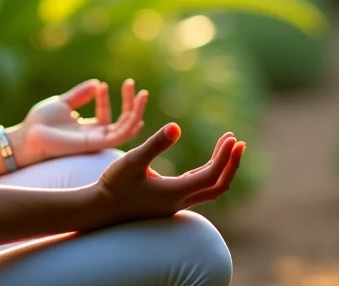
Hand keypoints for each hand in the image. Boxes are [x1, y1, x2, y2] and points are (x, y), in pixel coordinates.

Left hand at [14, 79, 148, 165]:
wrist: (28, 136)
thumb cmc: (40, 122)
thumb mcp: (62, 103)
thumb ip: (80, 95)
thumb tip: (97, 83)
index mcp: (86, 129)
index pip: (104, 115)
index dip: (104, 98)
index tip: (101, 85)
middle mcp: (93, 137)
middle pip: (120, 122)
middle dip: (129, 103)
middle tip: (131, 83)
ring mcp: (96, 141)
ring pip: (125, 129)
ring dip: (136, 111)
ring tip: (141, 93)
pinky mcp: (95, 144)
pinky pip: (119, 138)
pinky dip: (131, 127)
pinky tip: (137, 114)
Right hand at [96, 124, 244, 223]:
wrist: (100, 210)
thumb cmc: (113, 185)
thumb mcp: (132, 161)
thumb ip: (154, 145)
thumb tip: (176, 127)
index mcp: (174, 193)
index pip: (211, 175)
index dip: (225, 157)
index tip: (232, 138)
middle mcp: (180, 202)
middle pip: (218, 186)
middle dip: (231, 164)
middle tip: (238, 142)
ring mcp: (176, 204)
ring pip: (210, 189)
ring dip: (221, 168)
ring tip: (227, 145)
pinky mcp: (170, 202)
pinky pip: (199, 189)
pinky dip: (209, 173)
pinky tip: (208, 161)